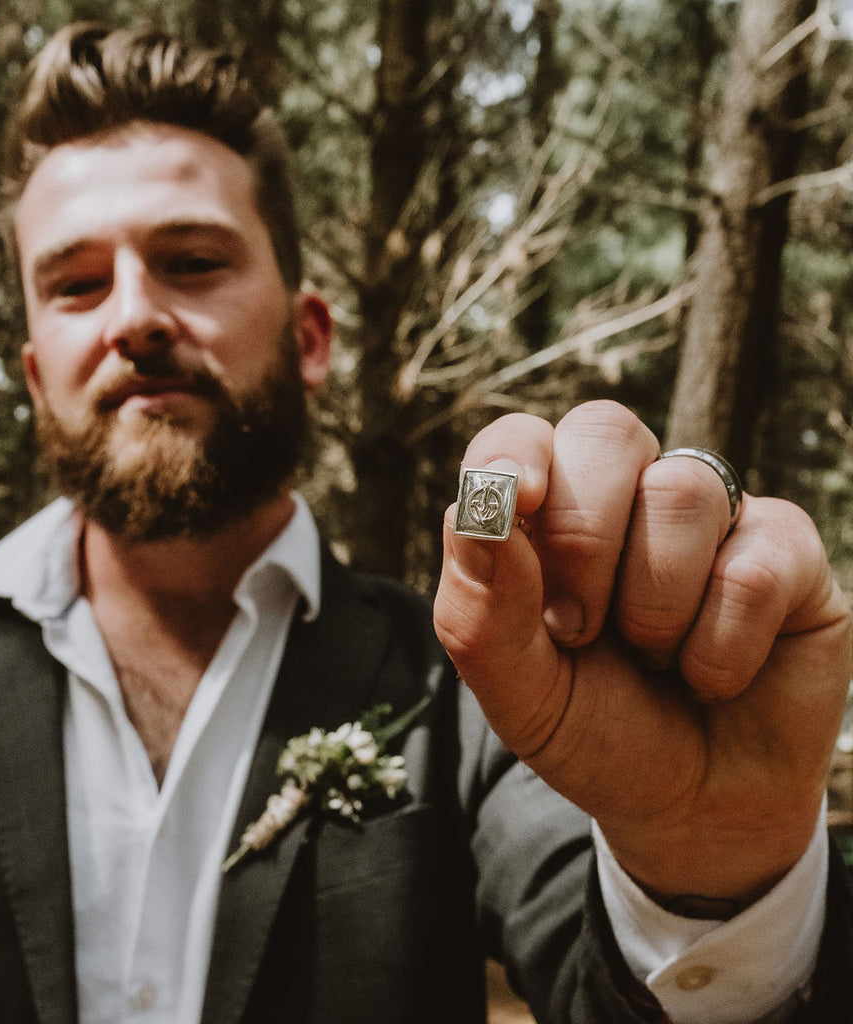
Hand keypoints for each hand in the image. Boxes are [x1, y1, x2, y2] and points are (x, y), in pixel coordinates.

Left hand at [434, 401, 851, 905]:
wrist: (691, 805)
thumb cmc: (594, 729)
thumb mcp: (519, 693)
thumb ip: (483, 610)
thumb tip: (472, 512)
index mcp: (548, 514)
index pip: (520, 438)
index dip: (515, 453)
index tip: (520, 498)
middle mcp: (628, 495)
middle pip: (606, 432)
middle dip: (583, 541)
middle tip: (577, 629)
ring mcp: (711, 516)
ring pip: (682, 491)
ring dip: (653, 606)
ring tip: (653, 656)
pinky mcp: (785, 550)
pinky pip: (753, 568)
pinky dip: (719, 648)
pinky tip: (711, 676)